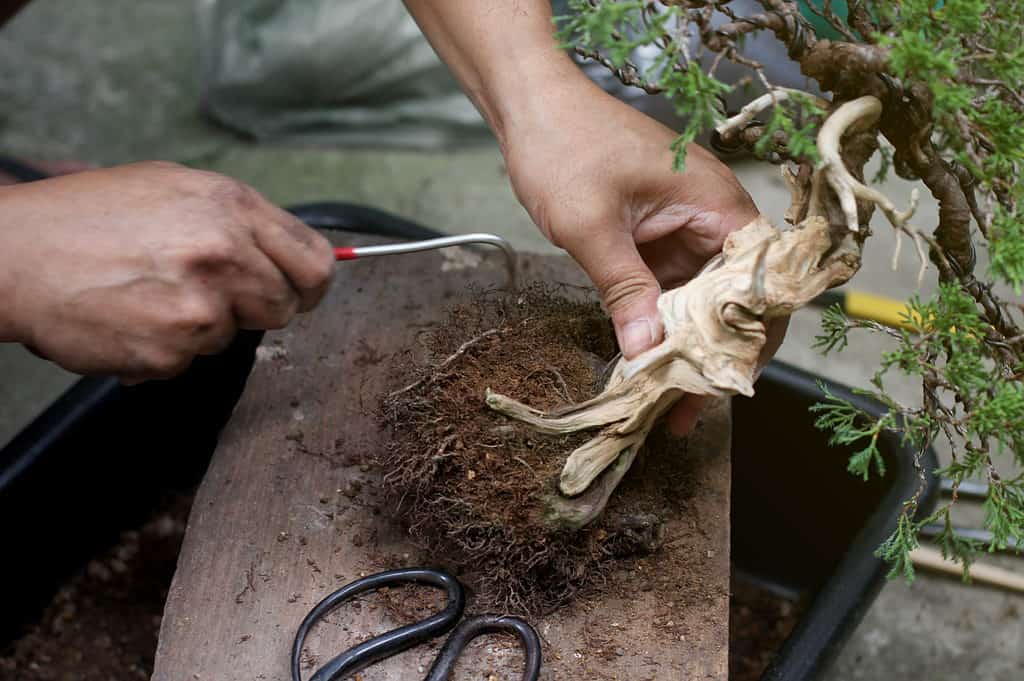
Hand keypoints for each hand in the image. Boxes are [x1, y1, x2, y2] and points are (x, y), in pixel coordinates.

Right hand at [0, 162, 333, 381]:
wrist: (13, 254)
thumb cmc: (86, 218)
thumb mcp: (172, 189)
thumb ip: (237, 221)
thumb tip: (290, 254)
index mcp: (230, 205)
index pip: (314, 260)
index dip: (308, 284)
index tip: (297, 293)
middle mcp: (224, 250)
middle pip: (284, 306)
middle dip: (253, 308)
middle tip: (205, 295)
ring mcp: (200, 303)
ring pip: (233, 336)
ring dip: (200, 327)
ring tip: (148, 295)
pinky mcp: (172, 347)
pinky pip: (189, 361)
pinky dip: (163, 349)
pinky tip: (129, 318)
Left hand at [500, 78, 782, 433]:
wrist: (529, 107)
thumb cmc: (563, 146)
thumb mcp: (592, 226)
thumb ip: (624, 289)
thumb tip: (647, 350)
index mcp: (713, 202)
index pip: (759, 279)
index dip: (750, 335)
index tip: (725, 382)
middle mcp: (708, 214)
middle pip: (730, 296)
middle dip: (710, 353)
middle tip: (688, 408)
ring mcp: (680, 225)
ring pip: (697, 297)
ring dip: (680, 344)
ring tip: (664, 399)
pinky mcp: (653, 235)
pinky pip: (667, 286)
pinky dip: (656, 321)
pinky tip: (642, 360)